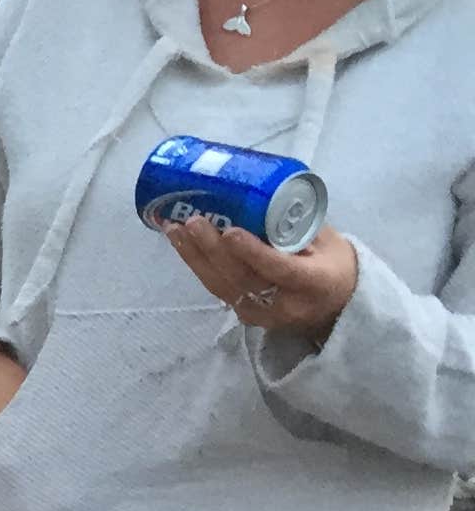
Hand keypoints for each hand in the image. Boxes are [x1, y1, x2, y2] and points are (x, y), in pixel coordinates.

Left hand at [158, 213, 357, 348]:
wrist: (336, 306)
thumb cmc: (333, 264)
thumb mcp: (328, 241)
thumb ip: (296, 226)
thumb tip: (261, 197)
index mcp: (313, 284)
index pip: (279, 269)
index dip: (253, 252)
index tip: (231, 232)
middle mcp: (284, 305)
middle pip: (242, 278)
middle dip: (213, 250)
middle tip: (193, 222)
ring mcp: (261, 314)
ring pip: (222, 286)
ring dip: (195, 256)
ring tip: (175, 229)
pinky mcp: (244, 313)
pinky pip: (218, 288)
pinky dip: (198, 264)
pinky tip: (181, 243)